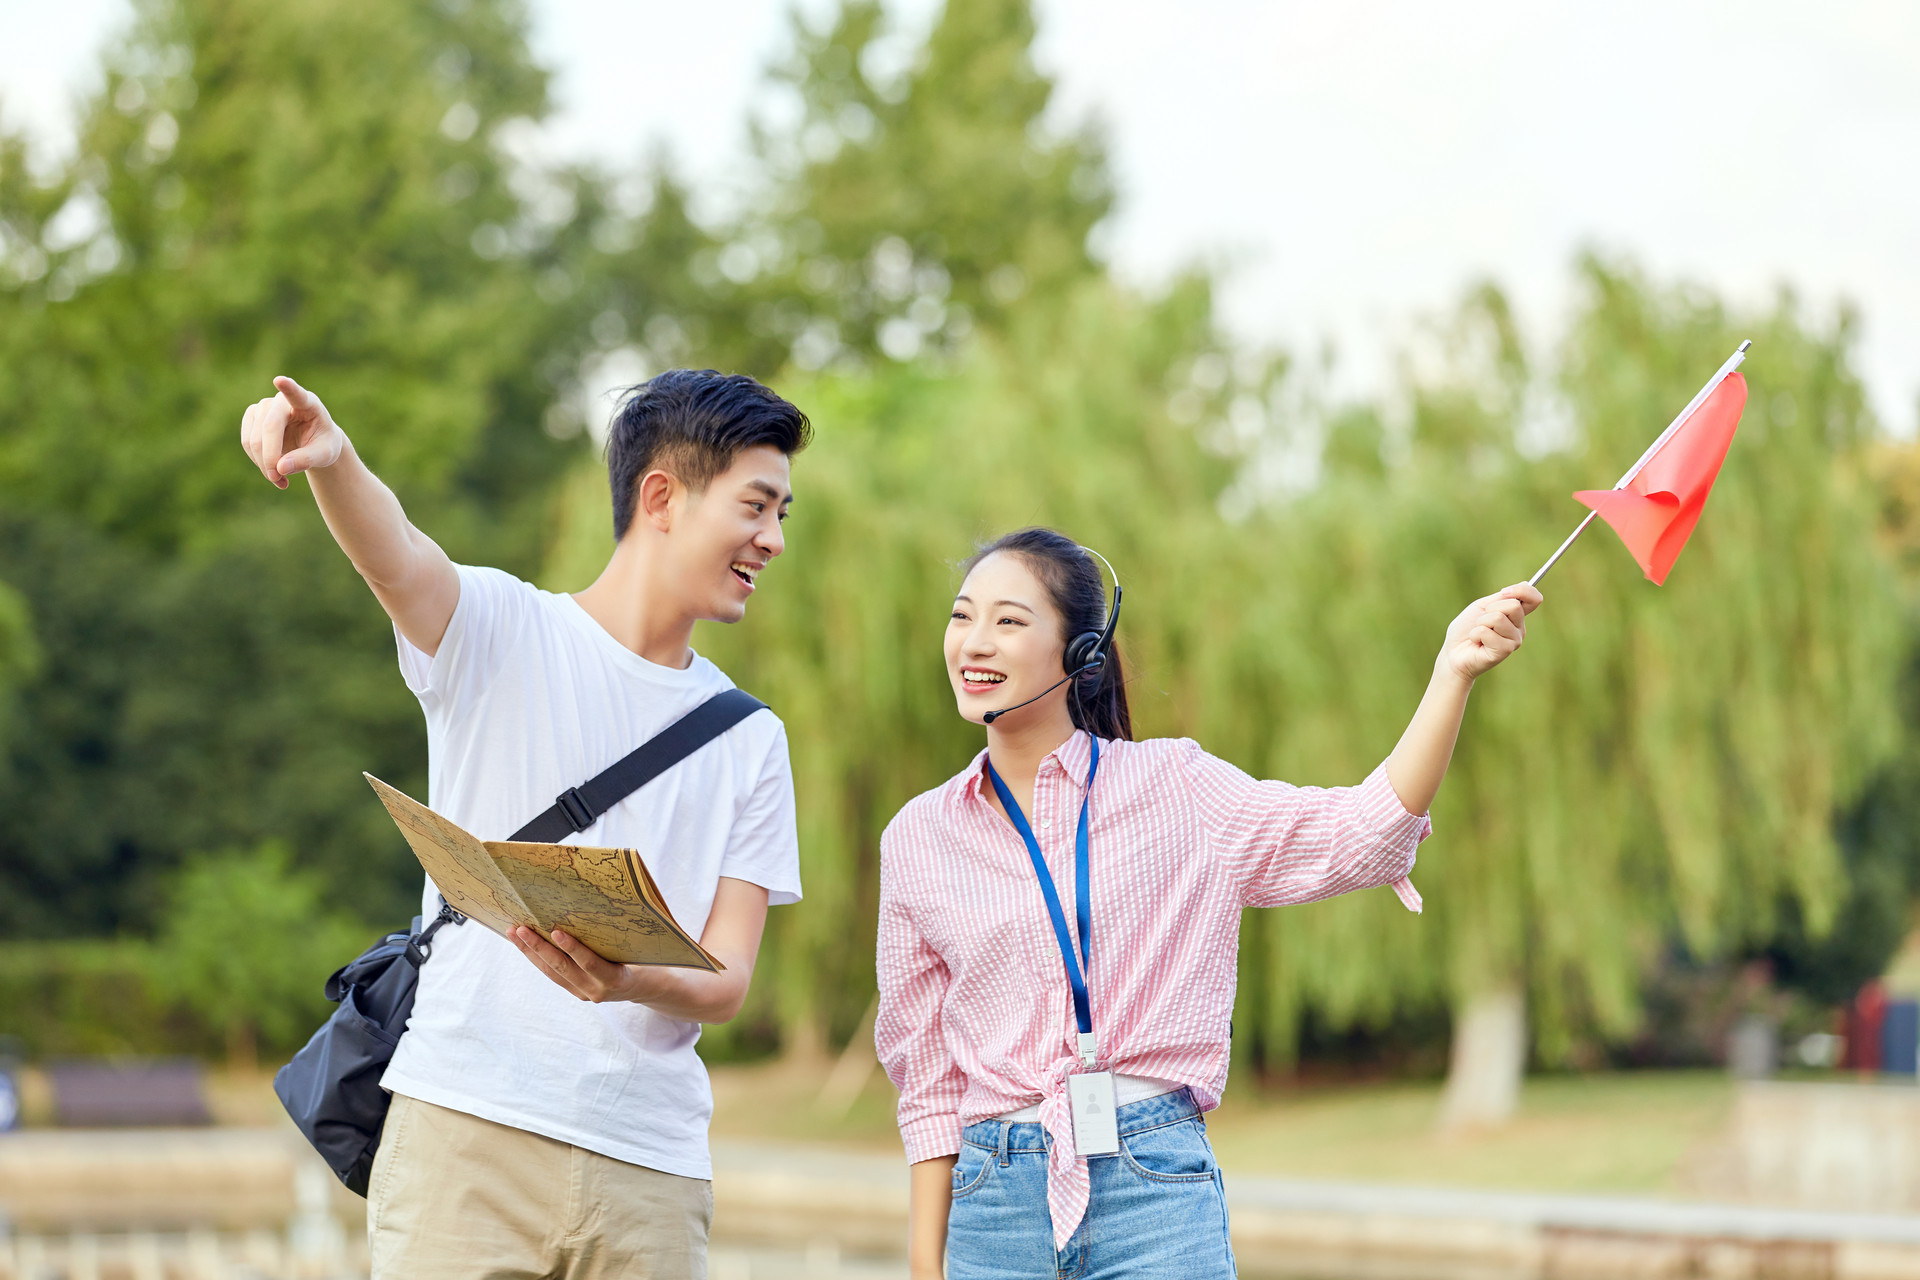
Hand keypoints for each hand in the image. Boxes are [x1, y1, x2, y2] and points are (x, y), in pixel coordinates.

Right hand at [240, 375, 345, 488]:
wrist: (314, 442)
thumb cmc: (323, 444)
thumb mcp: (325, 455)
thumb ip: (307, 460)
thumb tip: (280, 468)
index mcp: (308, 403)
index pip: (297, 394)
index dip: (288, 388)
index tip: (280, 381)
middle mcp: (283, 400)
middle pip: (269, 427)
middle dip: (270, 457)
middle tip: (278, 480)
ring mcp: (264, 406)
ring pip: (253, 438)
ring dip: (263, 464)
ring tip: (281, 480)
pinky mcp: (252, 416)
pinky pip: (246, 442)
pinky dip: (257, 461)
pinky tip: (272, 471)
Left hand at [508, 925, 669, 1004]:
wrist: (645, 986)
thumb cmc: (644, 958)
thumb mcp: (637, 948)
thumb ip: (618, 934)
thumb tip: (598, 903)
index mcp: (615, 979)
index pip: (590, 963)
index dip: (573, 949)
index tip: (556, 932)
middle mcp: (595, 991)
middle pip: (561, 968)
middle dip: (539, 948)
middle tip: (521, 929)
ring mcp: (582, 993)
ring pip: (551, 972)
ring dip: (530, 952)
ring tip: (514, 932)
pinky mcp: (574, 990)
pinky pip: (552, 973)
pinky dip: (537, 957)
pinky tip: (523, 943)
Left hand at [1438, 582, 1541, 682]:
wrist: (1453, 652)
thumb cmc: (1467, 628)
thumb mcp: (1483, 606)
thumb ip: (1502, 597)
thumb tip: (1525, 584)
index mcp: (1516, 616)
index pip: (1534, 599)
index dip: (1522, 591)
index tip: (1504, 592)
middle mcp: (1519, 629)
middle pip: (1514, 605)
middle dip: (1490, 609)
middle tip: (1482, 621)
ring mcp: (1514, 641)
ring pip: (1498, 618)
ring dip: (1480, 622)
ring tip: (1477, 633)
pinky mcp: (1504, 651)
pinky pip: (1487, 632)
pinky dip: (1475, 634)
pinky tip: (1476, 643)